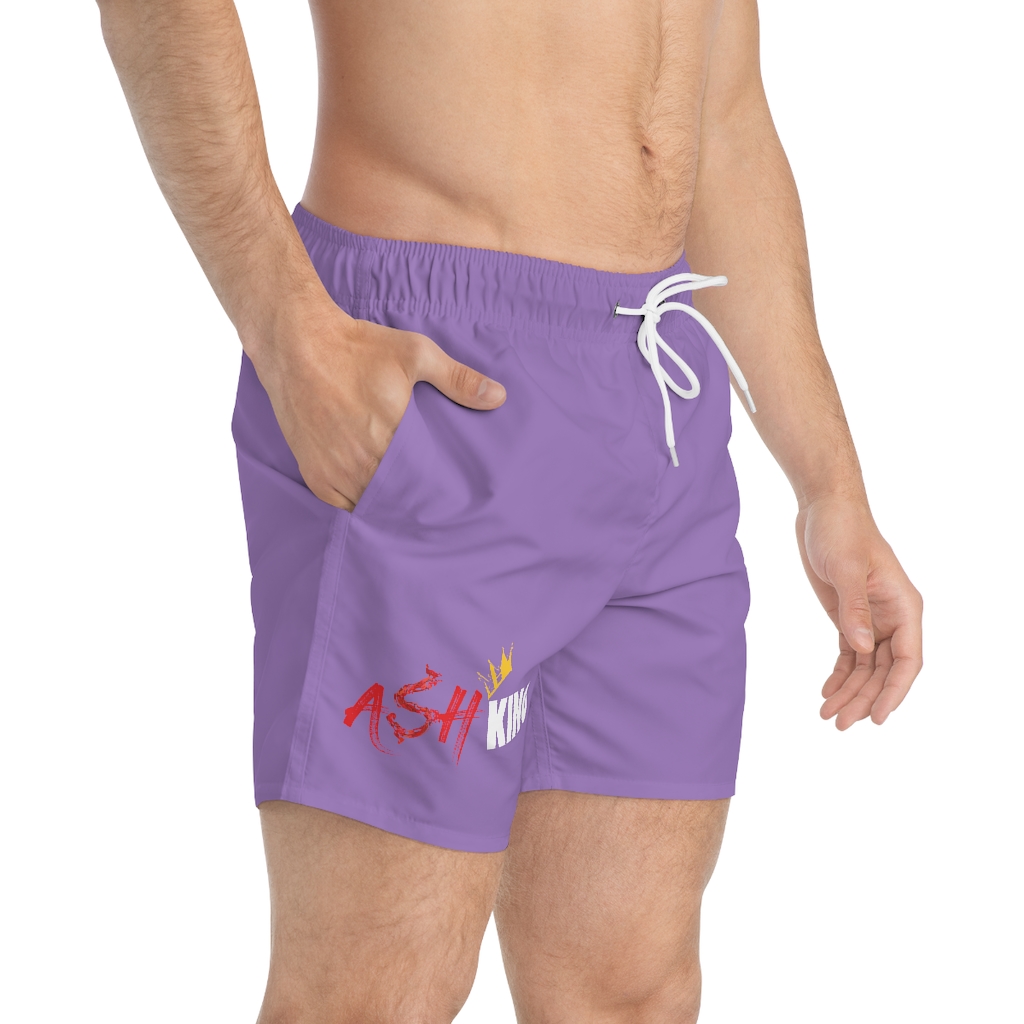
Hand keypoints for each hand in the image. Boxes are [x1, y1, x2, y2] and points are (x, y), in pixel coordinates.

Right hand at [250, 296, 505, 509]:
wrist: (297, 345)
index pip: (427, 482)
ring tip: (409, 509)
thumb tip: (499, 396)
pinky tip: (376, 503)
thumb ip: (458, 379)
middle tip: (437, 510)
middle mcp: (363, 460)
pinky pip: (343, 507)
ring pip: (372, 507)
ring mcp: (336, 471)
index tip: (455, 498)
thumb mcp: (415, 354)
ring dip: (389, 507)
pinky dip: (360, 507)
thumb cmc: (358, 348)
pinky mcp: (316, 476)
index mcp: (393, 435)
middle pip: (400, 498)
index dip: (441, 493)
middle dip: (418, 503)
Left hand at [795, 496, 922, 729]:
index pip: (907, 660)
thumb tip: (862, 648)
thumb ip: (855, 608)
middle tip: (839, 724)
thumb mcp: (847, 568)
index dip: (894, 692)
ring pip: (866, 667)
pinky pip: (850, 655)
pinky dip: (840, 674)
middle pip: (884, 671)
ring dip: (849, 692)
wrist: (824, 509)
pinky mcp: (849, 616)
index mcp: (905, 607)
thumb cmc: (842, 531)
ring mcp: (871, 619)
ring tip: (827, 715)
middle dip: (864, 698)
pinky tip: (827, 691)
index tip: (876, 717)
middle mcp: (893, 618)